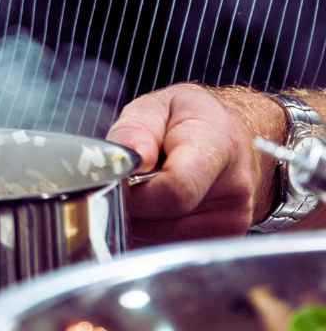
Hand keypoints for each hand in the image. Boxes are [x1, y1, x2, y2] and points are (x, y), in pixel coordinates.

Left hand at [106, 84, 284, 245]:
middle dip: (130, 203)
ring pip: (161, 238)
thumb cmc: (190, 119)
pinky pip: (168, 247)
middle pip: (163, 219)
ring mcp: (232, 222)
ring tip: (144, 188)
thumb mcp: (158, 105)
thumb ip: (137, 128)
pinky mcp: (223, 241)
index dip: (135, 189)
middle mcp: (233, 191)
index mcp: (218, 147)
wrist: (232, 136)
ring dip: (138, 219)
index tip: (117, 175)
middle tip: (124, 179)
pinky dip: (150, 230)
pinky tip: (155, 205)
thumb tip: (128, 159)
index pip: (176, 188)